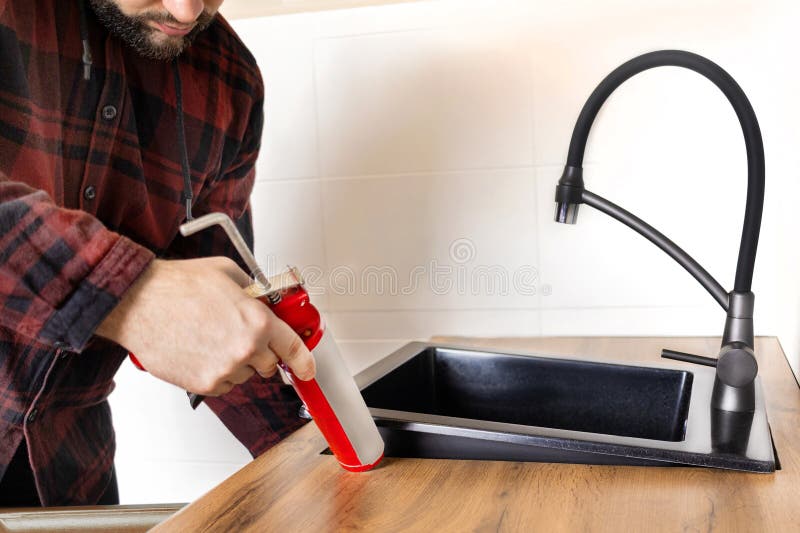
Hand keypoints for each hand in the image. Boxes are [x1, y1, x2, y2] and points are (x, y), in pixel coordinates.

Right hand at [96, 257, 315, 395]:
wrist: (138, 303)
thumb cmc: (177, 285)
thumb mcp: (229, 274)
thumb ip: (254, 291)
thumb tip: (265, 300)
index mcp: (257, 322)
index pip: (294, 349)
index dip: (304, 362)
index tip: (307, 369)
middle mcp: (245, 350)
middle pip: (269, 365)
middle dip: (261, 352)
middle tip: (240, 336)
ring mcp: (224, 370)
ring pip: (244, 374)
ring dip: (236, 362)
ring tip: (211, 338)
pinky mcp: (203, 384)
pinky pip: (223, 384)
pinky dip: (216, 372)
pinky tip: (200, 350)